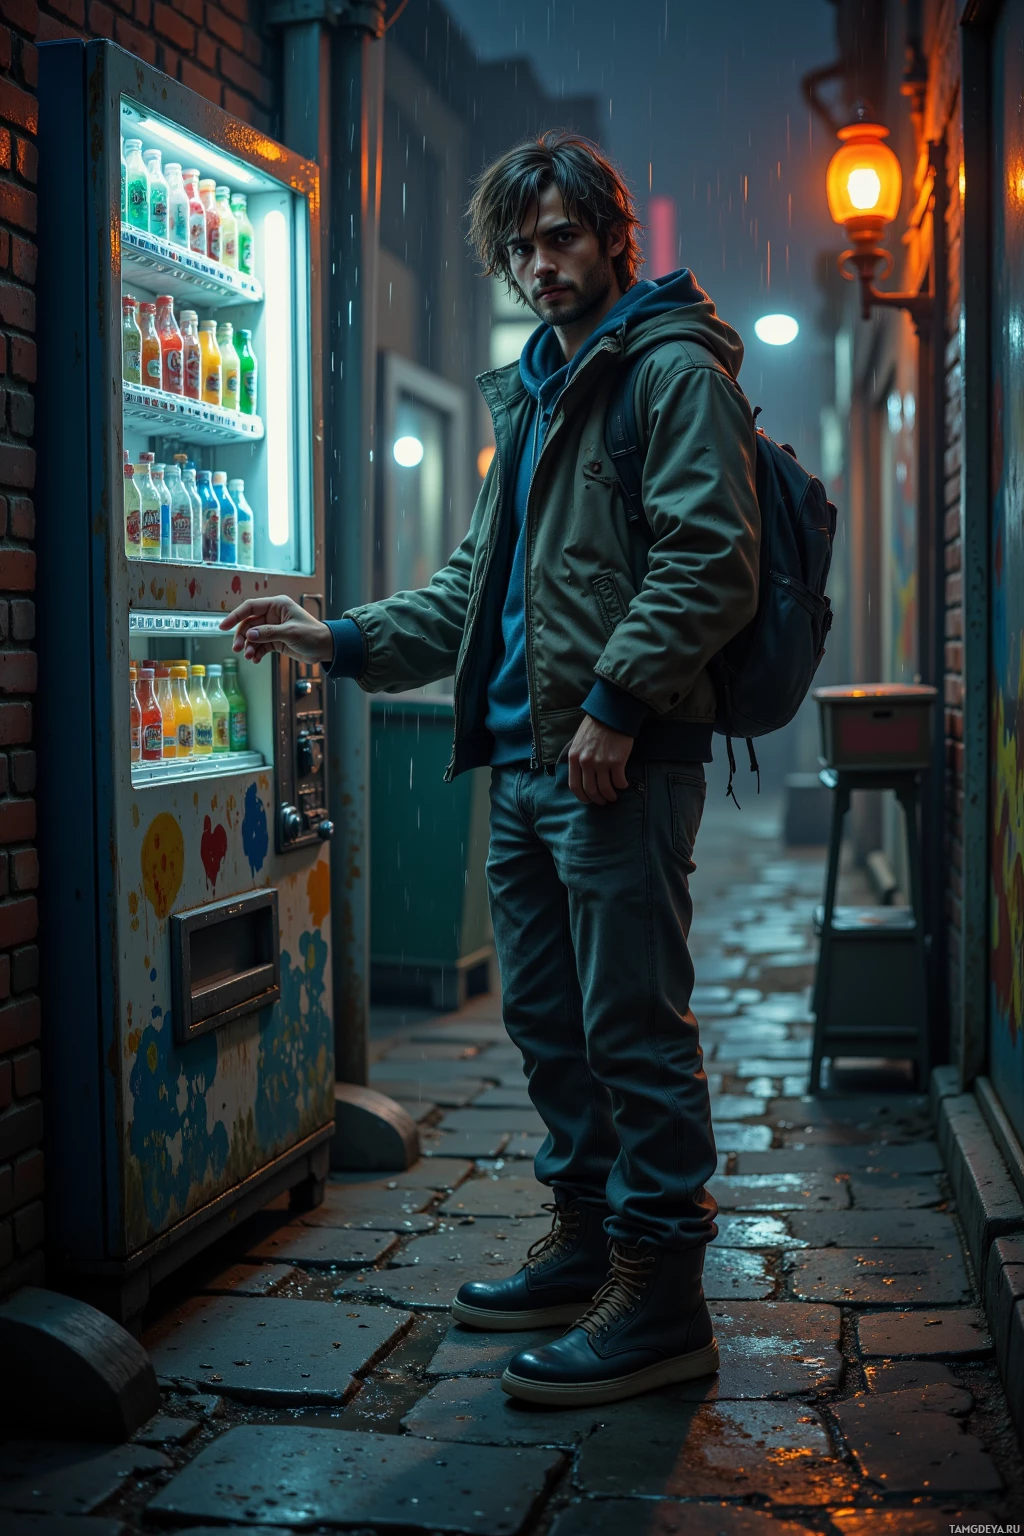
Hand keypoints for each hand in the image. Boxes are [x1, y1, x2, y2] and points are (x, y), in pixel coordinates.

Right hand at [218, 595, 333, 665]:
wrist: (327, 648)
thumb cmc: (314, 635)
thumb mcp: (290, 632)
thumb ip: (269, 633)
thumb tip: (249, 635)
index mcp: (277, 605)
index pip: (250, 607)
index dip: (235, 616)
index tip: (223, 626)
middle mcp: (273, 615)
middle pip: (249, 624)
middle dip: (242, 637)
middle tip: (238, 649)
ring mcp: (273, 628)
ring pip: (253, 637)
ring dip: (249, 647)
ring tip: (249, 656)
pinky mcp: (275, 641)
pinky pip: (260, 646)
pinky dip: (256, 653)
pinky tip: (256, 659)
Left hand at [565, 714, 633, 804]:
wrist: (611, 713)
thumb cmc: (595, 726)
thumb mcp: (578, 742)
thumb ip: (577, 758)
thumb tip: (580, 776)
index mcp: (574, 758)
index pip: (574, 786)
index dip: (582, 797)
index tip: (588, 800)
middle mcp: (586, 762)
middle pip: (590, 790)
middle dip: (597, 800)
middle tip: (603, 801)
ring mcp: (601, 762)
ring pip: (605, 789)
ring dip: (610, 796)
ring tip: (614, 796)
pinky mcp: (617, 761)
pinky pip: (619, 781)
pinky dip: (622, 786)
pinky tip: (623, 785)